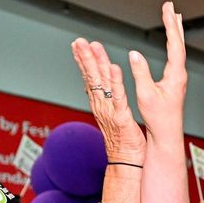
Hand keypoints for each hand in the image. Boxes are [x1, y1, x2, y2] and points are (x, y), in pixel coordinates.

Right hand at [71, 38, 144, 164]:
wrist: (126, 161)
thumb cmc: (122, 141)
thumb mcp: (111, 117)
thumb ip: (104, 101)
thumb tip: (95, 90)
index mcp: (99, 105)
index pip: (88, 78)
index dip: (82, 61)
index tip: (77, 45)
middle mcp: (101, 106)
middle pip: (91, 77)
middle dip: (85, 58)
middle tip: (79, 41)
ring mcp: (110, 112)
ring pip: (102, 84)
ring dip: (97, 64)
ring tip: (94, 47)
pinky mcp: (122, 117)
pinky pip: (119, 97)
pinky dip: (116, 82)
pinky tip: (114, 68)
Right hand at [128, 2, 186, 141]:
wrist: (167, 135)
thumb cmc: (158, 119)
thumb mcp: (146, 94)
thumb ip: (140, 73)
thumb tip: (135, 54)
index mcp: (176, 76)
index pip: (174, 45)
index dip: (170, 26)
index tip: (167, 10)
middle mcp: (180, 75)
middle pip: (179, 43)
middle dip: (174, 23)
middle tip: (170, 6)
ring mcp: (178, 79)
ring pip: (178, 49)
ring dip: (175, 32)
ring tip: (174, 17)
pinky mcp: (174, 82)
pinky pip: (175, 57)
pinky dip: (173, 44)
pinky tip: (172, 41)